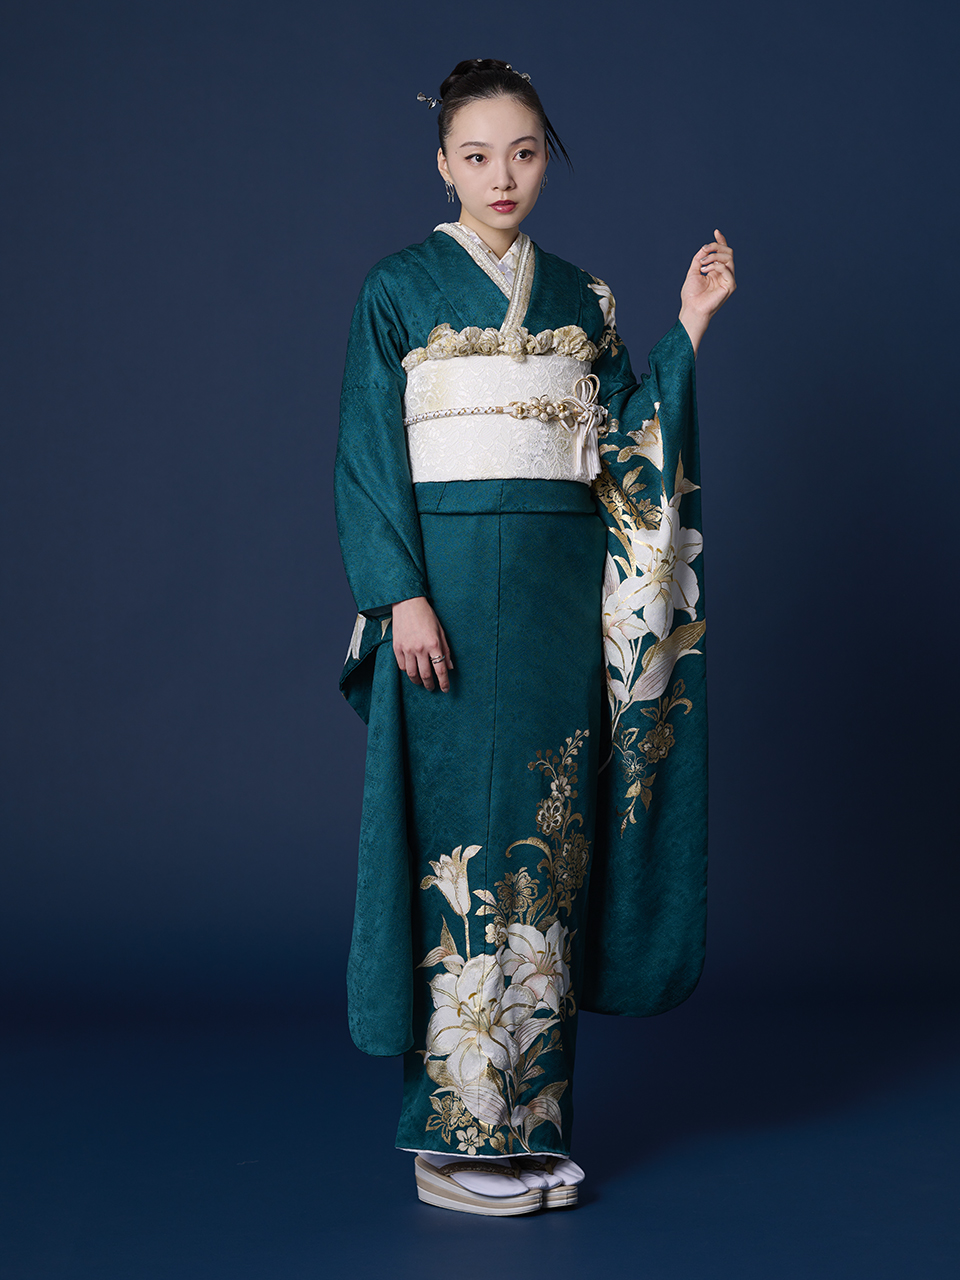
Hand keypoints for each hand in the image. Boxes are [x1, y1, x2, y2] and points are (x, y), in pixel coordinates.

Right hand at [391, 596, 454, 691]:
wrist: (408, 604)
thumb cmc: (427, 616)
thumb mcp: (441, 631)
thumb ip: (446, 650)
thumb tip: (450, 667)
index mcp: (434, 644)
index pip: (440, 670)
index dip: (444, 682)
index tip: (445, 689)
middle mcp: (420, 648)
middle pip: (425, 675)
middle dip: (430, 685)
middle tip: (432, 688)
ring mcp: (407, 648)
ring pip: (412, 673)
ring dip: (418, 681)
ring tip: (421, 682)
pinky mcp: (397, 647)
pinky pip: (402, 666)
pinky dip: (407, 671)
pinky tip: (412, 671)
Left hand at [678, 229, 736, 352]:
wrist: (692, 309)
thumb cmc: (691, 295)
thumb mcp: (693, 272)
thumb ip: (699, 259)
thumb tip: (704, 248)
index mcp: (716, 271)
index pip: (722, 253)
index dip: (720, 241)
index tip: (716, 231)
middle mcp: (724, 274)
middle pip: (728, 252)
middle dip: (716, 247)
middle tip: (704, 251)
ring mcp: (729, 280)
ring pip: (729, 258)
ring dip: (714, 256)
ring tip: (702, 264)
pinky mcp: (730, 286)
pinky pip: (727, 269)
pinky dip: (716, 266)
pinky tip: (705, 271)